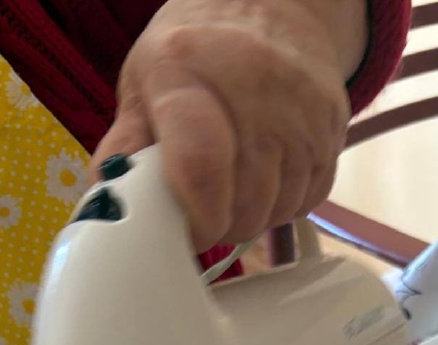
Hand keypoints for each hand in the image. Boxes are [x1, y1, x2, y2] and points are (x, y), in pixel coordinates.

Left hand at [91, 0, 366, 251]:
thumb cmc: (196, 51)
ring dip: (252, 218)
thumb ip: (126, 143)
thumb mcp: (145, 82)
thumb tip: (105, 200)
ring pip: (277, 208)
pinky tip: (267, 181)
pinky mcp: (332, 127)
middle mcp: (253, 86)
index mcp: (188, 70)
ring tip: (234, 193)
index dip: (196, 217)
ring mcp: (300, 109)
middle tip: (205, 213)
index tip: (187, 230)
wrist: (272, 5)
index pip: (201, 165)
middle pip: (243, 201)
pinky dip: (285, 205)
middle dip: (221, 225)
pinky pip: (308, 199)